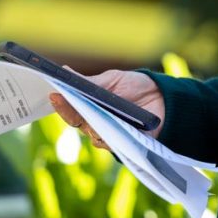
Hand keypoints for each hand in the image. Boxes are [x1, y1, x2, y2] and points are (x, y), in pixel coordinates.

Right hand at [49, 68, 164, 150]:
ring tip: (90, 108)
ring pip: (93, 133)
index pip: (70, 109)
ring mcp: (109, 136)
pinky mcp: (125, 146)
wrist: (164, 99)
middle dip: (70, 111)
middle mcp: (96, 125)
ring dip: (91, 121)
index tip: (52, 92)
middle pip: (77, 122)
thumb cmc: (136, 88)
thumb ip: (91, 83)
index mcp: (90, 108)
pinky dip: (110, 133)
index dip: (60, 103)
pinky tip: (110, 124)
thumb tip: (64, 72)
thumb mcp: (113, 81)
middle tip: (63, 98)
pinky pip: (113, 143)